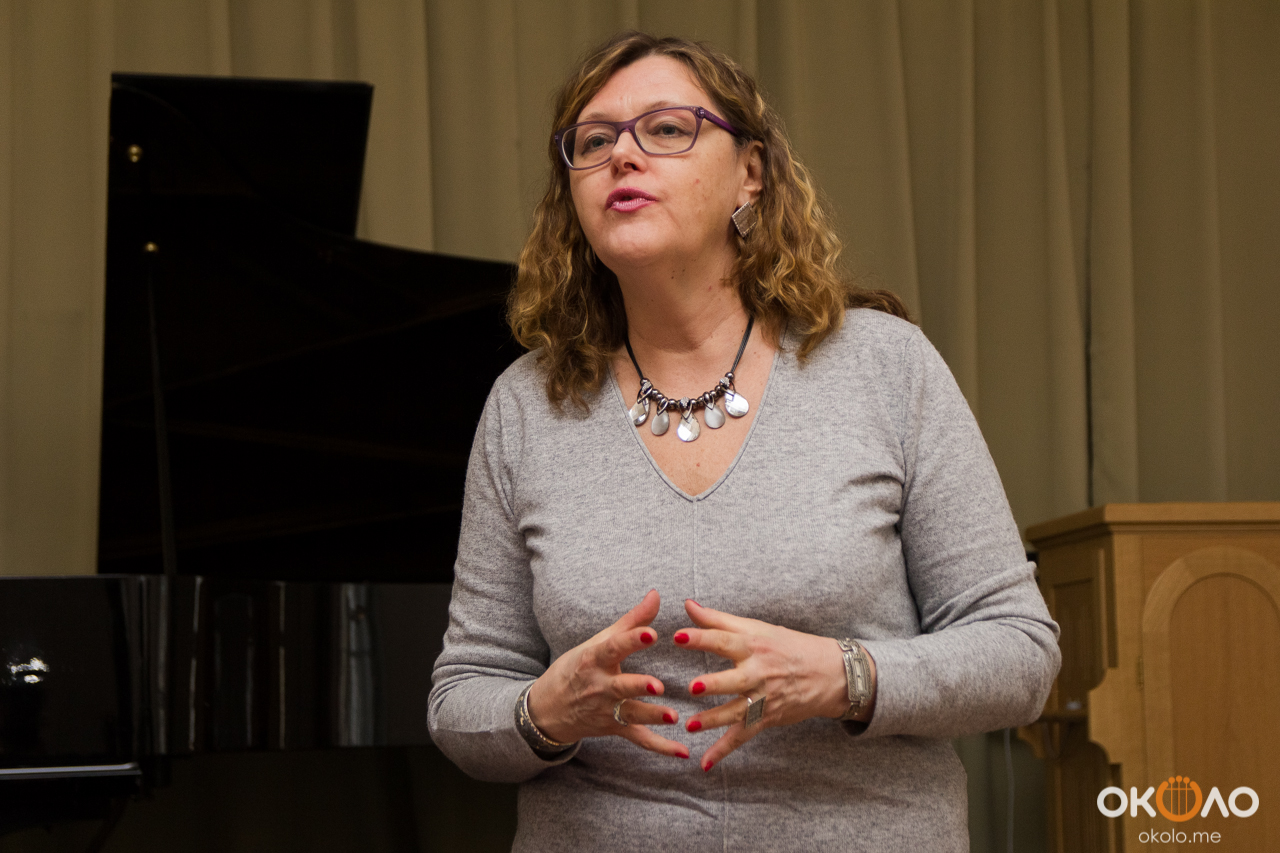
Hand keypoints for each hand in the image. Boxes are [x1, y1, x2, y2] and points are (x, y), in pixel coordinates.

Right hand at [526, 589, 688, 758]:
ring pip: (630, 715)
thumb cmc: (577, 668)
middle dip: (638, 687)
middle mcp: (598, 687)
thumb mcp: (598, 642)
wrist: (548, 709)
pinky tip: (683, 752)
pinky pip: (639, 739)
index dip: (631, 640)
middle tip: (658, 685)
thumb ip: (631, 621)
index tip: (651, 633)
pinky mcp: (614, 728)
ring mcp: (605, 710)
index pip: (612, 648)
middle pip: (619, 687)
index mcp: (594, 660)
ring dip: (652, 716)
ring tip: (673, 717)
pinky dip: (661, 747)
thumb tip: (657, 594)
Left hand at [674, 599, 876, 770]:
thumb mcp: (757, 628)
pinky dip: (724, 750)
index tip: (678, 636)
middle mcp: (759, 672)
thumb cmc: (788, 646)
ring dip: (714, 720)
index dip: (701, 637)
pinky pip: (743, 735)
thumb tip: (687, 605)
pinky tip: (705, 763)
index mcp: (754, 645)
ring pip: (737, 711)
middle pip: (735, 679)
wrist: (830, 673)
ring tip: (691, 726)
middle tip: (693, 687)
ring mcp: (764, 698)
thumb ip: (718, 620)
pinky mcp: (767, 717)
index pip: (724, 640)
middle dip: (715, 684)